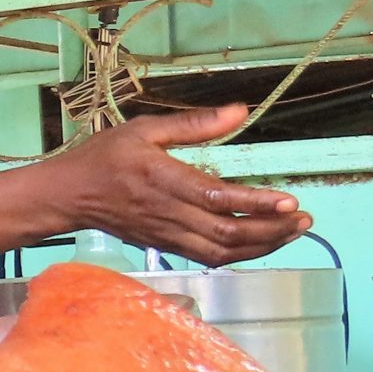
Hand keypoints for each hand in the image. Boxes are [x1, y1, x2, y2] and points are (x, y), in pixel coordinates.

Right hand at [53, 104, 310, 264]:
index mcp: (163, 180)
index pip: (217, 199)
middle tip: (304, 219)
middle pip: (227, 234)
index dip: (256, 203)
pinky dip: (240, 256)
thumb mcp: (144, 129)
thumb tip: (241, 112)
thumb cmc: (104, 157)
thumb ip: (195, 124)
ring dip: (262, 246)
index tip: (289, 200)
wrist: (68, 195)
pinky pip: (209, 259)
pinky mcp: (165, 245)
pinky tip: (260, 243)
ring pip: (222, 253)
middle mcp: (167, 213)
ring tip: (292, 232)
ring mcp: (167, 235)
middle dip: (271, 230)